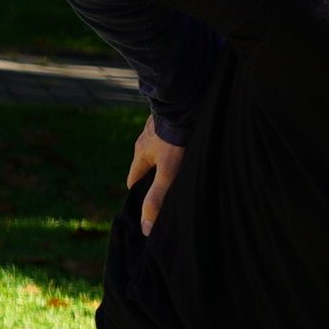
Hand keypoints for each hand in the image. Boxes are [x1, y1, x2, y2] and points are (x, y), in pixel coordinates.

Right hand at [127, 119, 184, 234]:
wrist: (185, 101)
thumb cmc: (175, 138)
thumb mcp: (167, 172)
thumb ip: (157, 197)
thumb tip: (146, 227)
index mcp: (141, 152)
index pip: (134, 179)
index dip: (139, 192)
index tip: (146, 202)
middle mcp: (146, 138)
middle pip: (147, 162)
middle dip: (154, 174)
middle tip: (168, 186)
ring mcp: (159, 125)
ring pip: (160, 146)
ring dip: (168, 155)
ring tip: (185, 165)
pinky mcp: (174, 115)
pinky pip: (173, 131)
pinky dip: (179, 139)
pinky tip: (194, 142)